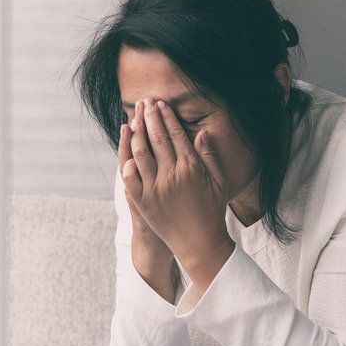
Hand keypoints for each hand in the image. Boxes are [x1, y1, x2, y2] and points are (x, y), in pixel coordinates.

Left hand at [121, 97, 234, 290]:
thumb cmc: (213, 211)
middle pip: (157, 139)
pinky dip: (127, 162)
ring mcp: (155, 189)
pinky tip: (126, 150)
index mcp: (192, 168)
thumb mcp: (219, 182)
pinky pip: (130, 178)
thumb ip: (210, 156)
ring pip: (141, 154)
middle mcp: (172, 175)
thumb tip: (201, 132)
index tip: (161, 104)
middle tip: (145, 103)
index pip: (176, 135)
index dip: (167, 117)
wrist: (200, 243)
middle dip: (150, 117)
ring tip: (134, 119)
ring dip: (136, 134)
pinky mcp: (144, 202)